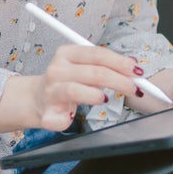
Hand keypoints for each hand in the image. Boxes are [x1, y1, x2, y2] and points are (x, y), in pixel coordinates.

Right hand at [0, 40, 147, 133]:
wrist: (36, 99)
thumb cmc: (66, 82)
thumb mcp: (82, 67)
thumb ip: (104, 65)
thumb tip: (133, 67)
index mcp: (66, 54)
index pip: (97, 54)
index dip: (119, 62)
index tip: (136, 70)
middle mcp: (57, 70)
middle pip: (93, 73)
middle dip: (119, 81)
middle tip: (134, 89)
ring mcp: (50, 91)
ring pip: (75, 91)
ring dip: (95, 96)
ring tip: (105, 100)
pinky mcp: (47, 113)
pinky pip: (62, 117)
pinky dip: (69, 119)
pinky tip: (72, 116)